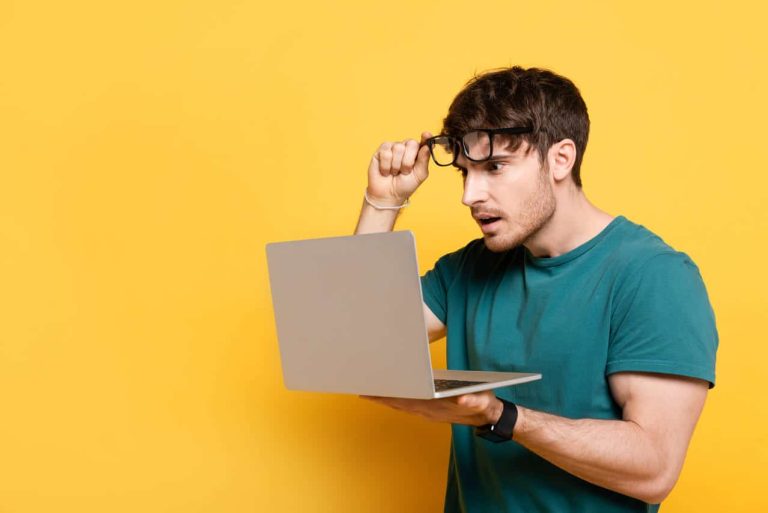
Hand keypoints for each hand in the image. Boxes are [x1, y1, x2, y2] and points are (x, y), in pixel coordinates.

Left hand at [361, 390, 501, 426]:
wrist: (488, 416)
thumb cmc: (483, 404)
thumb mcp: (481, 400)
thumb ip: (473, 399)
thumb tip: (463, 398)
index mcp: (435, 407)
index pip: (406, 402)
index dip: (388, 397)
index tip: (372, 393)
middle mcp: (428, 411)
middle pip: (399, 404)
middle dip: (381, 398)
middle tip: (362, 390)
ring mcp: (429, 411)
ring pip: (402, 406)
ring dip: (386, 400)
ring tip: (370, 393)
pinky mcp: (431, 410)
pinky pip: (408, 406)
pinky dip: (396, 401)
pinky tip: (389, 396)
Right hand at [366, 131, 432, 205]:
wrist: (388, 195)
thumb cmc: (404, 186)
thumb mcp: (419, 175)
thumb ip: (424, 161)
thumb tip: (427, 146)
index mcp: (417, 153)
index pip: (423, 141)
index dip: (426, 137)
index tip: (426, 134)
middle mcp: (406, 148)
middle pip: (411, 143)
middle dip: (408, 161)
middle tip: (405, 171)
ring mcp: (393, 148)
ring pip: (398, 148)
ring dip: (396, 165)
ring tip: (394, 172)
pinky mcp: (381, 151)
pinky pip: (386, 152)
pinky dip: (386, 165)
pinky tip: (385, 171)